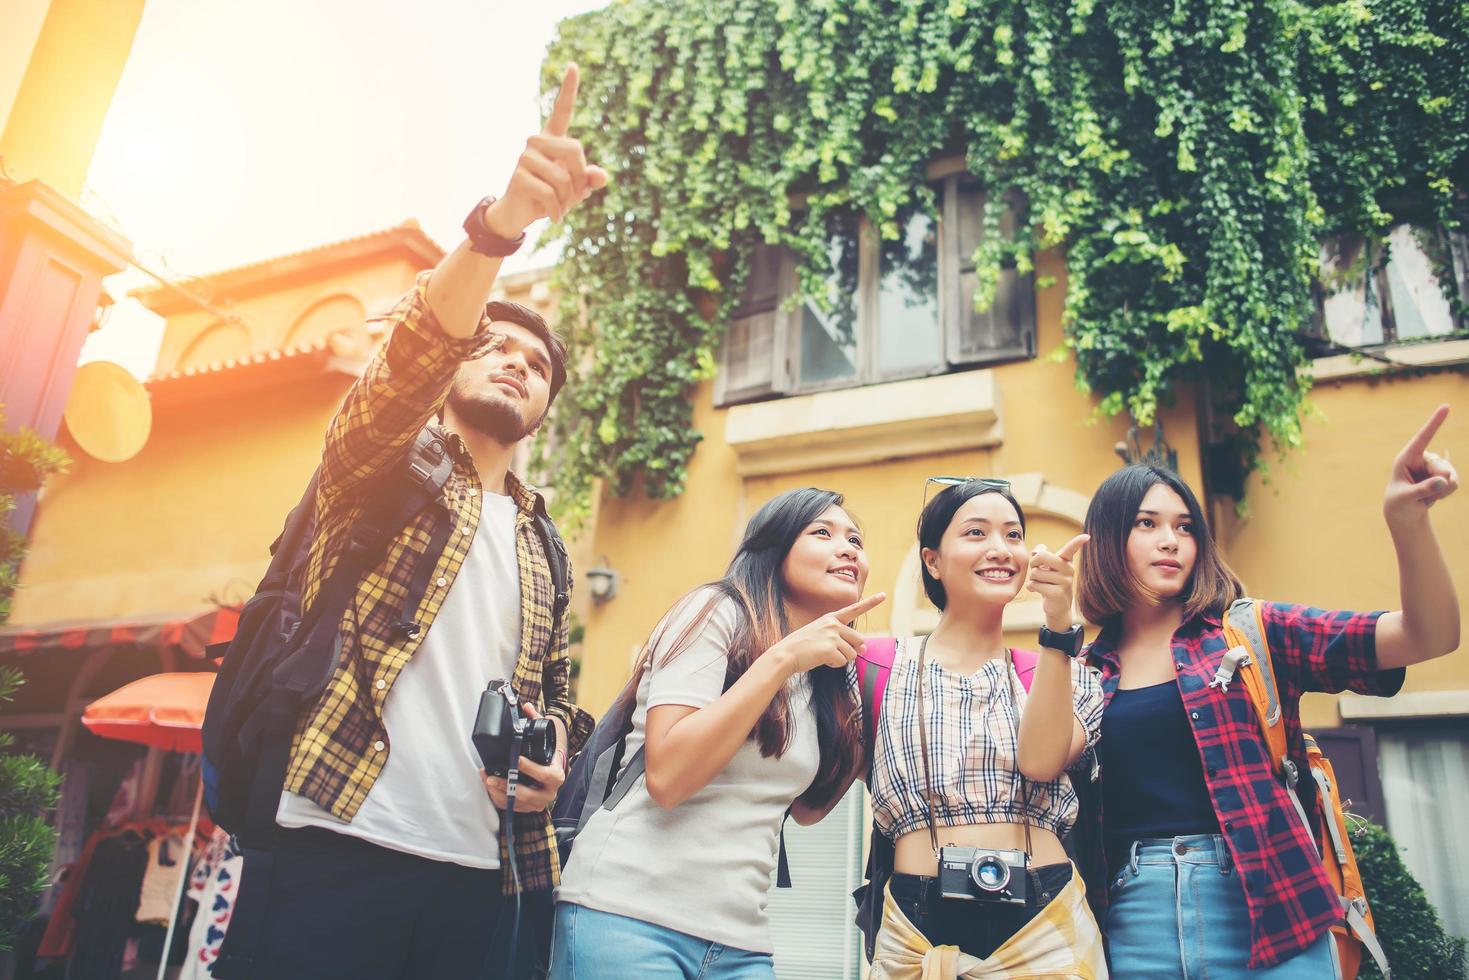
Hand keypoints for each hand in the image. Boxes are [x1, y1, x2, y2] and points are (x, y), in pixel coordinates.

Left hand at [480, 703, 566, 812]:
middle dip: (508, 785)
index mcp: (556, 775)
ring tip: (486, 779)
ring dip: (499, 792)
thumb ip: (537, 722)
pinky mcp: (528, 809)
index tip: (516, 759)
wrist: (553, 775)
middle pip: (528, 794)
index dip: (531, 769)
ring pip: (517, 802)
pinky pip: (511, 807)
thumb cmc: (547, 757)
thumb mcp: (545, 740)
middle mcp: (549, 792)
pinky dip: (498, 798)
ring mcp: (538, 803)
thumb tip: (527, 706)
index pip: (545, 774)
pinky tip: (489, 787)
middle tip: (491, 777)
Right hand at [483, 63, 610, 237]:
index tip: (573, 65)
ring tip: (559, 207)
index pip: (562, 110)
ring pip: (563, 178)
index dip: (569, 89)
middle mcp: (537, 141)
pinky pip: (550, 193)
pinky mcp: (518, 175)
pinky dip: (557, 210)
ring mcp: (525, 156)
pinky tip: (553, 217)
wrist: (520, 214)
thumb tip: (601, 175)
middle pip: (575, 151)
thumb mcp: (576, 189)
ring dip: (568, 200)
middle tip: (573, 197)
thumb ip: (590, 179)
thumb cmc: (551, 196)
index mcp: (552, 139)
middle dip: (580, 180)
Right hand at [770, 593, 886, 674]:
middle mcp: (833, 624)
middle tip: (831, 651)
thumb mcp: (824, 636)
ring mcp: (832, 636)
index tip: (883, 595)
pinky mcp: (830, 649)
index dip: (870, 602)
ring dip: (840, 658)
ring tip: (823, 654)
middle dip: (850, 650)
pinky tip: (821, 659)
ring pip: (852, 654)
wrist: (786, 654)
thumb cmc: (804, 646)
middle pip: (858, 641)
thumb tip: (866, 648)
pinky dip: (833, 664)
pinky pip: (842, 662)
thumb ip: (845, 639)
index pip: (854, 609)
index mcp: (831, 618)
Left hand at [1026, 534, 1088, 630]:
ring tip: (1042, 584)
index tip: (1087, 536)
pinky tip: (1039, 591)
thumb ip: (1040, 555)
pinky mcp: (1058, 593)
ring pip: (1036, 573)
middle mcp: (1068, 569)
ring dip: (1033, 579)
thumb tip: (1037, 551)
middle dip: (1033, 563)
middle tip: (1036, 570)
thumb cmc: (1049, 582)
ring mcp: (1065, 581)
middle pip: (1042, 556)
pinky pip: (1035, 584)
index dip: (1078, 542)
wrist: (1057, 606)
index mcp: (1066, 561)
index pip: (1072, 549)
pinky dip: (1031, 587)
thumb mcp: (1045, 567)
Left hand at [1384, 404, 1458, 527]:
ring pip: (1451, 474)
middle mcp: (1421, 458)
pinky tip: (1434, 497)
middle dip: (1438, 484)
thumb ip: (1424, 489)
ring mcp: (1433, 466)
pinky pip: (1455, 482)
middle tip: (1424, 495)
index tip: (1446, 406)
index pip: (1423, 437)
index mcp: (1406, 458)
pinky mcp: (1443, 474)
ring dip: (1442, 490)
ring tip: (1426, 497)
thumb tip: (1444, 481)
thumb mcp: (1407, 498)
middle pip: (1442, 466)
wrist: (1405, 513)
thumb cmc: (1399, 503)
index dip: (1435, 422)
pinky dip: (1447, 493)